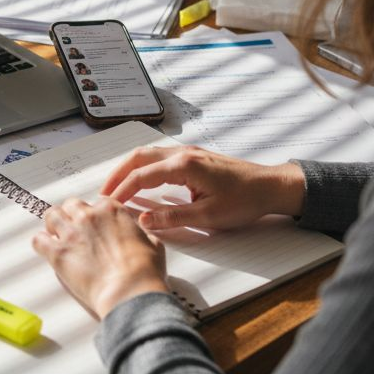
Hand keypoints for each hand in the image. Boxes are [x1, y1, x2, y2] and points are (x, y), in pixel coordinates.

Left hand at [32, 197, 167, 319]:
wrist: (130, 292)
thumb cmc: (143, 272)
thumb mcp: (153, 245)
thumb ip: (140, 234)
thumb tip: (138, 236)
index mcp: (112, 211)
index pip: (97, 202)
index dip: (95, 215)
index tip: (96, 225)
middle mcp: (89, 216)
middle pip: (71, 205)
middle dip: (72, 216)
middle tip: (75, 230)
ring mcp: (71, 233)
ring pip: (51, 216)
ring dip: (53, 225)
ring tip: (57, 236)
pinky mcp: (57, 253)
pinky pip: (38, 240)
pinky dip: (41, 243)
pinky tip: (47, 250)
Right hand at [100, 146, 305, 230]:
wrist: (271, 187)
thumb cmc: (245, 200)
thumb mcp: (208, 216)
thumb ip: (172, 218)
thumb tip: (144, 220)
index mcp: (183, 166)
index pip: (141, 176)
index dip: (121, 191)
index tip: (107, 205)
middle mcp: (183, 154)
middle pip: (139, 158)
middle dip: (117, 175)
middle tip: (103, 193)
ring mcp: (189, 153)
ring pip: (148, 154)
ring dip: (129, 169)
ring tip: (117, 187)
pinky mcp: (194, 158)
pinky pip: (160, 157)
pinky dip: (143, 167)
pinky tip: (141, 181)